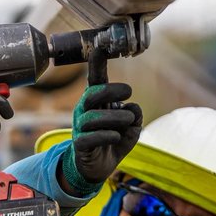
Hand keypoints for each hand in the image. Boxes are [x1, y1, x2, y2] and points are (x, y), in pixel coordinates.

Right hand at [60, 49, 142, 190]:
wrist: (98, 168)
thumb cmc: (113, 141)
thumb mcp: (131, 128)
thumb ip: (135, 117)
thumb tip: (132, 109)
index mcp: (97, 103)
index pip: (96, 80)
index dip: (96, 64)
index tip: (99, 47)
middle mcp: (85, 111)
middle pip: (92, 93)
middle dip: (111, 90)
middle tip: (129, 93)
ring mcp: (81, 128)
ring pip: (93, 117)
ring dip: (115, 117)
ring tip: (128, 122)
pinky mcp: (80, 145)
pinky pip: (90, 137)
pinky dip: (107, 135)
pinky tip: (116, 137)